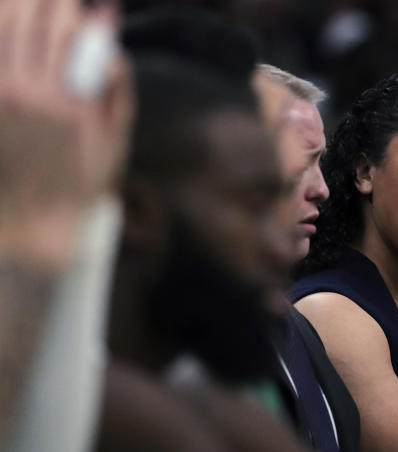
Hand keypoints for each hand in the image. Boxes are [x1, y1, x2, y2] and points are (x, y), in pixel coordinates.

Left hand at [0, 0, 131, 262]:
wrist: (36, 216)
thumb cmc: (82, 180)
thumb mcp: (116, 142)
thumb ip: (118, 91)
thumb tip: (111, 47)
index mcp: (74, 104)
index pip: (72, 35)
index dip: (76, 12)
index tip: (94, 9)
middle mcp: (34, 95)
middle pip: (34, 21)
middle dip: (47, 2)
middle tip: (58, 1)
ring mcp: (5, 96)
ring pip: (5, 28)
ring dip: (18, 6)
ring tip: (30, 2)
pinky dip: (0, 29)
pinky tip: (8, 20)